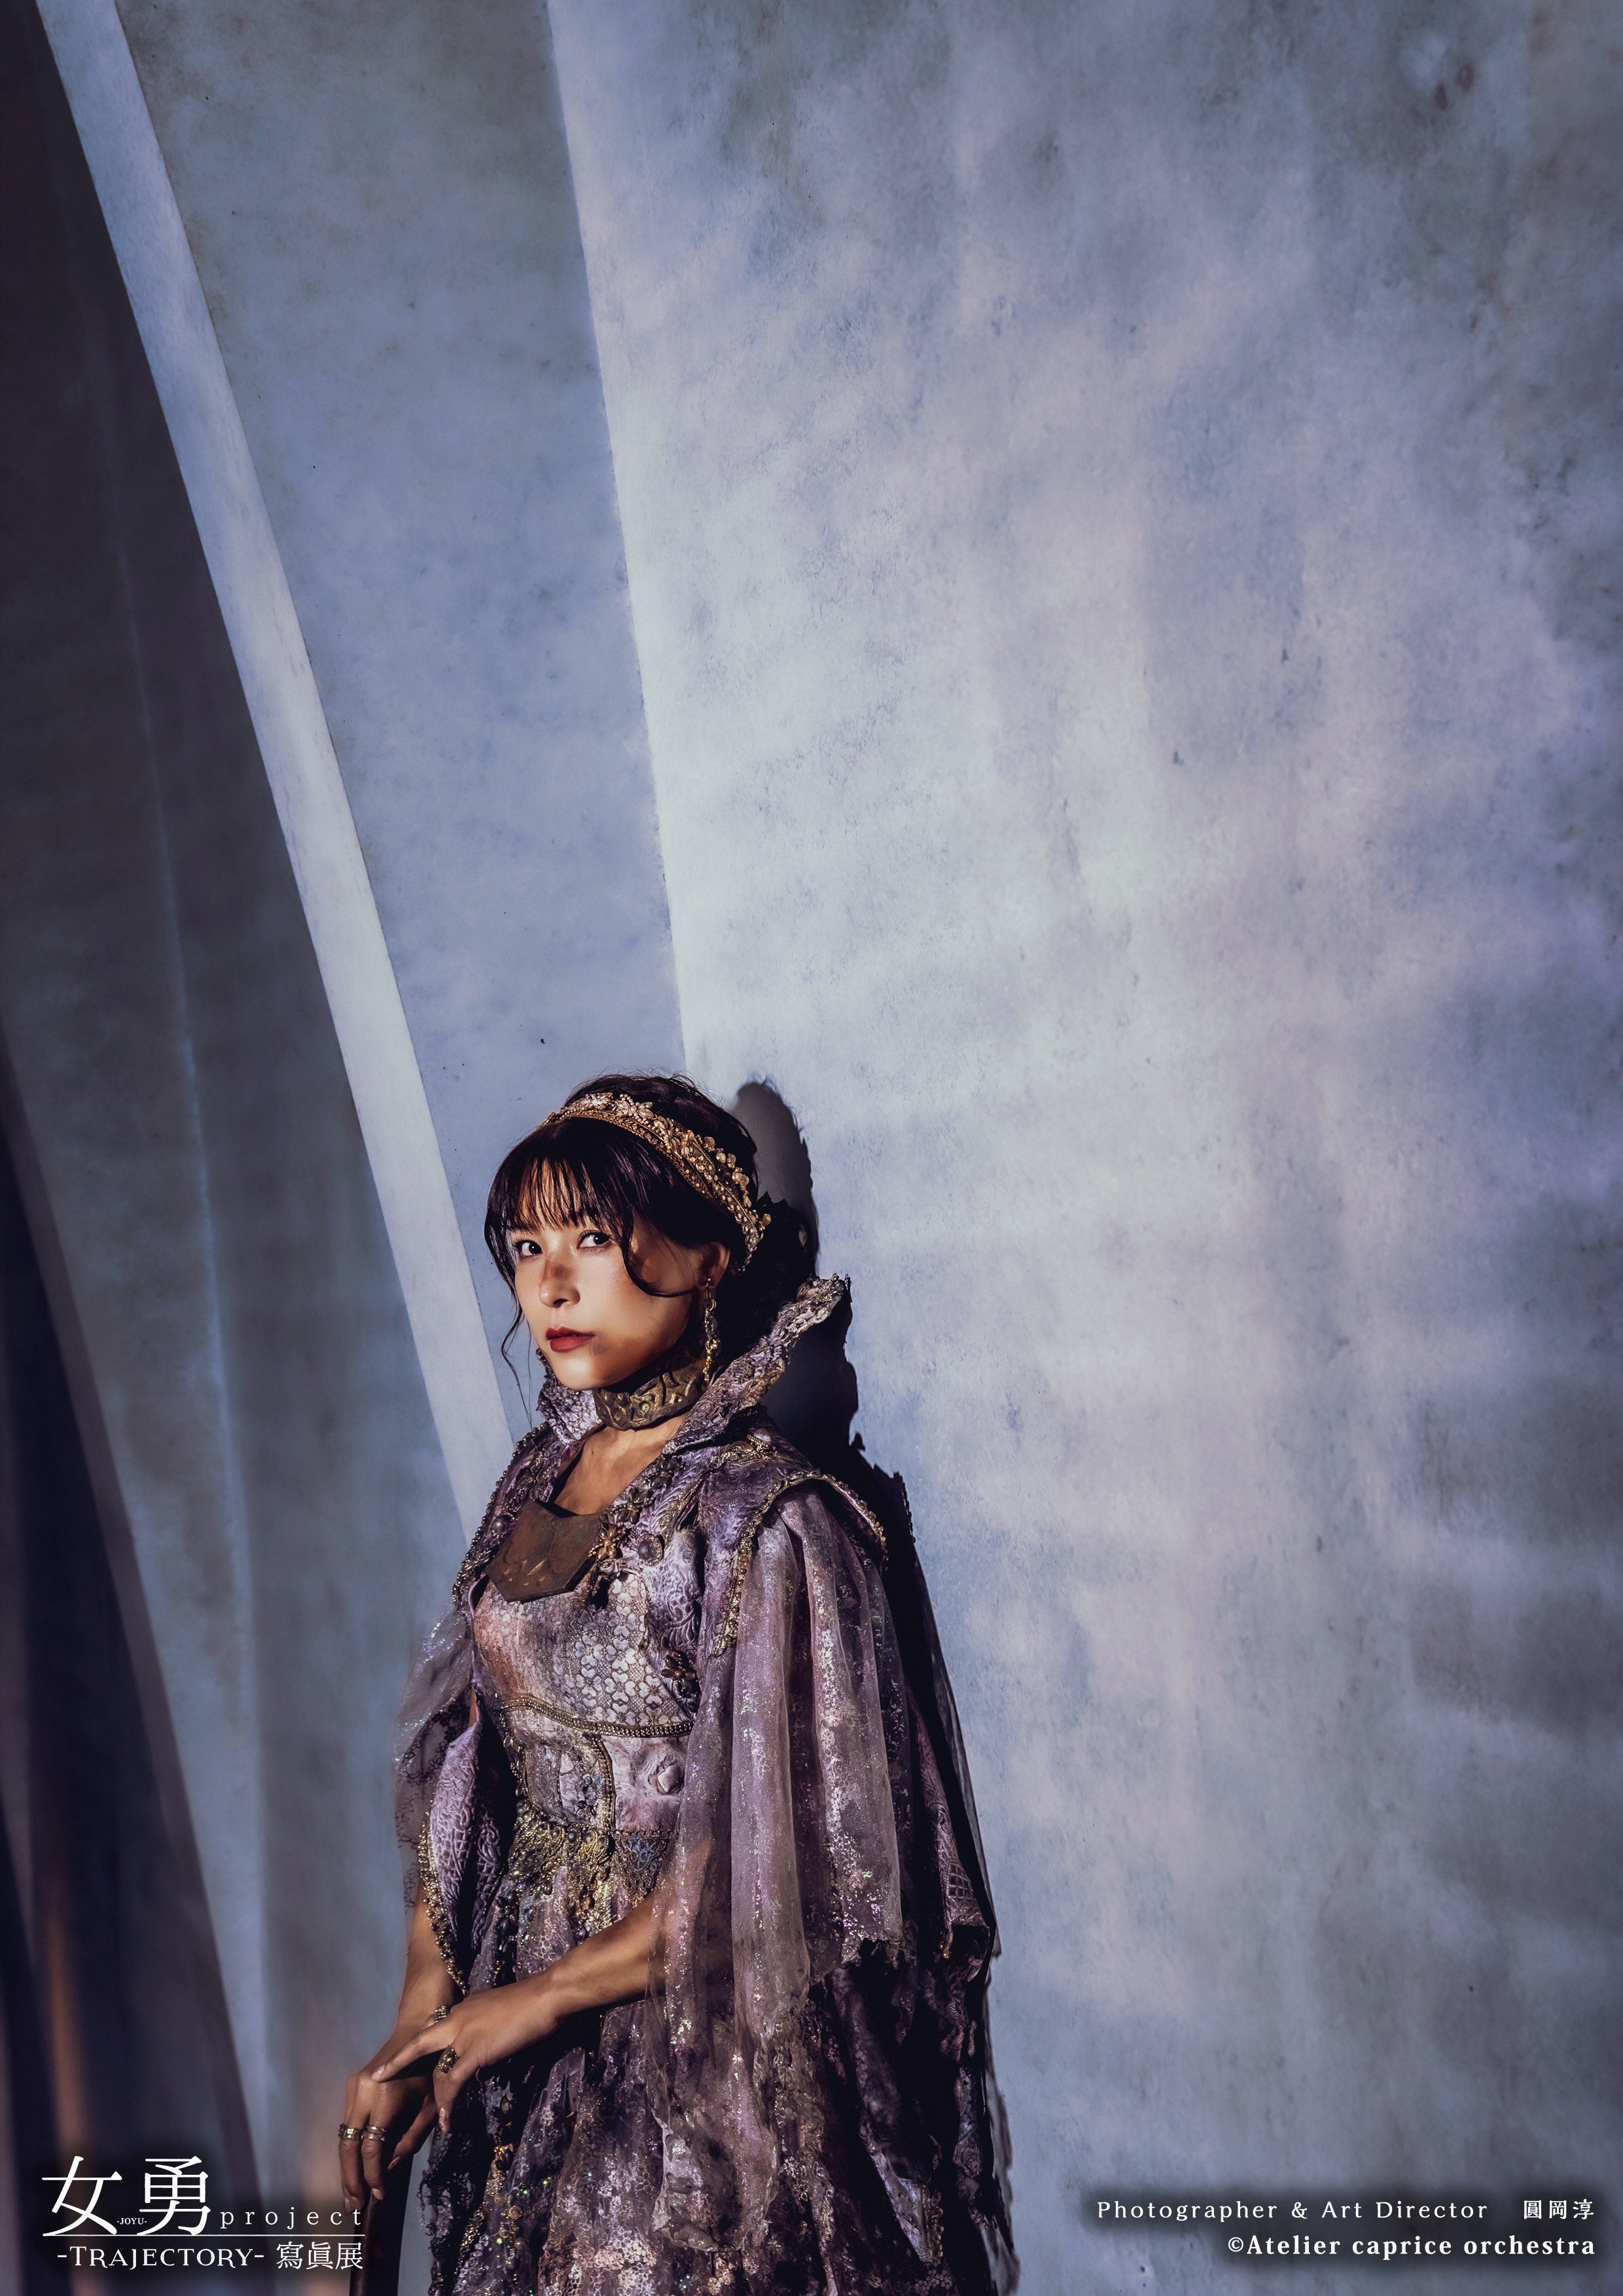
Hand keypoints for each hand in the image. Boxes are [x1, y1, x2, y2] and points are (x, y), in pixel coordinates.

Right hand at [339, 2029, 437, 2207]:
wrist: (415, 2029)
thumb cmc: (430, 2068)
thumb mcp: (430, 2105)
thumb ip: (412, 2138)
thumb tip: (391, 2166)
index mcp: (385, 2099)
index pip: (372, 2148)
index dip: (374, 2174)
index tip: (379, 2195)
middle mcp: (363, 2093)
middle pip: (348, 2145)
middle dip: (350, 2178)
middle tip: (354, 2205)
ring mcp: (353, 2088)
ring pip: (343, 2136)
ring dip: (346, 2166)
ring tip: (351, 2193)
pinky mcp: (351, 2087)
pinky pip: (347, 2124)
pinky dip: (349, 2148)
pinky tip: (354, 2166)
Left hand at [375, 1979, 563, 2133]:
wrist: (546, 1995)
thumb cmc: (532, 2000)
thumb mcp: (499, 2010)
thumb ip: (484, 2025)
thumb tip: (483, 2041)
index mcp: (463, 2009)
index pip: (433, 2029)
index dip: (420, 2046)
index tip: (405, 2056)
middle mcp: (456, 2019)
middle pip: (419, 2043)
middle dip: (398, 2061)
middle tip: (378, 2077)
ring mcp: (463, 2035)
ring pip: (437, 2071)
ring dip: (435, 2100)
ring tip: (438, 2122)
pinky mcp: (474, 2051)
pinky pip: (452, 2082)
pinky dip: (447, 2103)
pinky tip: (447, 2120)